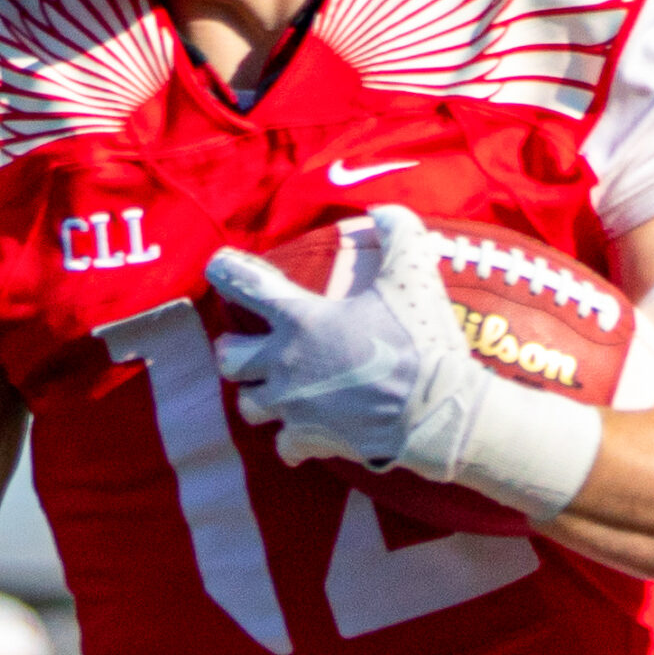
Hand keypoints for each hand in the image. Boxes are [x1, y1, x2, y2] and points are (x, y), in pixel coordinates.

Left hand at [208, 205, 601, 522]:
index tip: (216, 265)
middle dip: (233, 349)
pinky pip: (283, 445)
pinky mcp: (310, 440)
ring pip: (248, 405)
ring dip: (256, 394)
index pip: (246, 285)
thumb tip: (381, 209)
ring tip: (270, 389)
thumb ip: (397, 231)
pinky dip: (290, 440)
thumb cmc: (421, 339)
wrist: (437, 409)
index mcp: (302, 320)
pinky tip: (302, 433)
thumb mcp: (414, 273)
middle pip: (229, 357)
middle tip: (242, 344)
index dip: (225, 271)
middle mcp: (285, 363)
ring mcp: (293, 407)